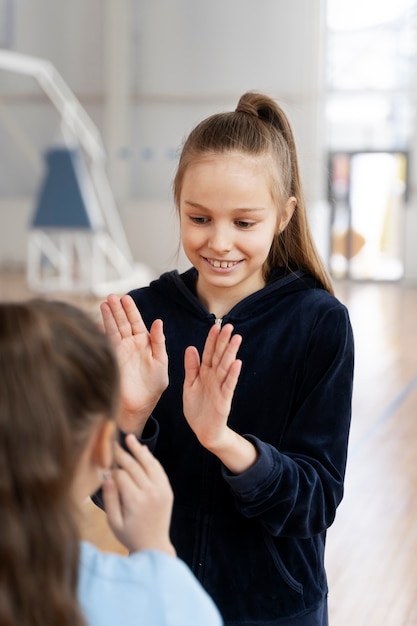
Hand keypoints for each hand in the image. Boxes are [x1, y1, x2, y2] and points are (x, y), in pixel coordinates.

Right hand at [100, 294, 168, 433]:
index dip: (131, 310)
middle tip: (111, 296)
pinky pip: (106, 342)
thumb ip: (159, 343)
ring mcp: (120, 351)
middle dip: (117, 309)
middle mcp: (132, 345)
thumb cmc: (153, 387)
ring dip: (108, 317)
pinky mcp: (111, 359)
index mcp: (146, 343)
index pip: (137, 322)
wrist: (138, 406)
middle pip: (123, 322)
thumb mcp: (161, 363)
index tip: (125, 298)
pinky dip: (101, 331)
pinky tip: (97, 321)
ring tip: (103, 303)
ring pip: (113, 330)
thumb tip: (158, 322)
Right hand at [103, 434, 174, 554]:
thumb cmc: (129, 535)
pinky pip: (158, 469)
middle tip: (112, 442)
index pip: (121, 475)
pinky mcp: (167, 490)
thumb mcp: (114, 522)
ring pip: (149, 464)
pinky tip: (143, 449)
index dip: (111, 467)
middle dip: (122, 453)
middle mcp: (150, 493)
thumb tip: (106, 476)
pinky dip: (151, 458)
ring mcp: (161, 490)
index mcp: (135, 501)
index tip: (103, 459)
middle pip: (134, 467)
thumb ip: (109, 499)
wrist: (154, 546)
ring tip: (129, 437)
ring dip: (138, 449)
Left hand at [183, 323, 241, 450]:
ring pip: (226, 367)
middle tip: (229, 326)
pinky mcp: (224, 400)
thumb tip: (191, 347)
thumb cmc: (197, 408)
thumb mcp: (189, 384)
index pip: (209, 352)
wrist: (203, 431)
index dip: (212, 340)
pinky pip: (229, 385)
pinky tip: (237, 364)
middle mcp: (214, 377)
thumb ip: (191, 367)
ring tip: (237, 339)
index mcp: (204, 373)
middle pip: (219, 356)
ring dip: (231, 353)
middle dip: (223, 341)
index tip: (216, 326)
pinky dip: (233, 375)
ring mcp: (220, 387)